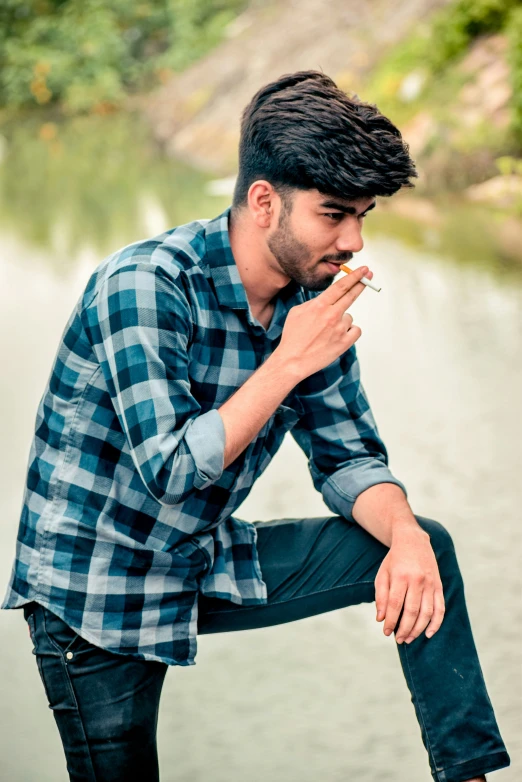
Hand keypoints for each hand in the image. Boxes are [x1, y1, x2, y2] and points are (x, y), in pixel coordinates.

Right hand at [275, 264, 370, 381]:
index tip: (363, 270)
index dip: (354, 276)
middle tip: (368, 278)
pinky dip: (349, 332)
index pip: (341, 286)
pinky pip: (355, 330)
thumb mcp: (297, 312)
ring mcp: (340, 329)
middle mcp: (332, 315)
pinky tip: (337, 337)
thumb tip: (326, 299)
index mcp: (319, 305)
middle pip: (351, 295)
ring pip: (349, 317)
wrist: (293, 361)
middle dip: (361, 284)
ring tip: (327, 332)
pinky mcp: (345, 343)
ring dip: (342, 321)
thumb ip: (314, 302)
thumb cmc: (293, 337)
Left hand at [374, 526, 445, 643]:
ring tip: (409, 638)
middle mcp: (417, 580)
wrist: (413, 541)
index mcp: (401, 576)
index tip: (385, 632)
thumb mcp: (383, 573)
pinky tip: (429, 633)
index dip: (391, 621)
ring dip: (418, 629)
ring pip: (427, 612)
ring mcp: (430, 583)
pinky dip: (436, 623)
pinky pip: (440, 608)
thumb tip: (381, 619)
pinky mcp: (439, 586)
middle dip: (404, 629)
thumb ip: (381, 596)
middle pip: (412, 611)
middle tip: (398, 639)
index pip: (395, 604)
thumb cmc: (394, 560)